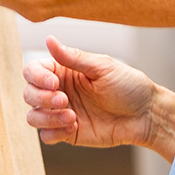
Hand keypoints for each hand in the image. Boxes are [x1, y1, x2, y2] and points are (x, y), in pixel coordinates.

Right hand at [23, 36, 174, 156]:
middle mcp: (59, 90)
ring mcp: (62, 112)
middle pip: (29, 93)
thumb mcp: (102, 67)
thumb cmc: (128, 85)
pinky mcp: (68, 132)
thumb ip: (73, 57)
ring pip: (33, 116)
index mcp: (64, 70)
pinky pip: (46, 136)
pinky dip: (54, 132)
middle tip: (65, 100)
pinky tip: (74, 126)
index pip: (33, 70)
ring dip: (46, 117)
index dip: (37, 77)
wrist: (145, 115)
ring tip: (71, 116)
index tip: (54, 83)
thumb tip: (49, 39)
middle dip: (42, 98)